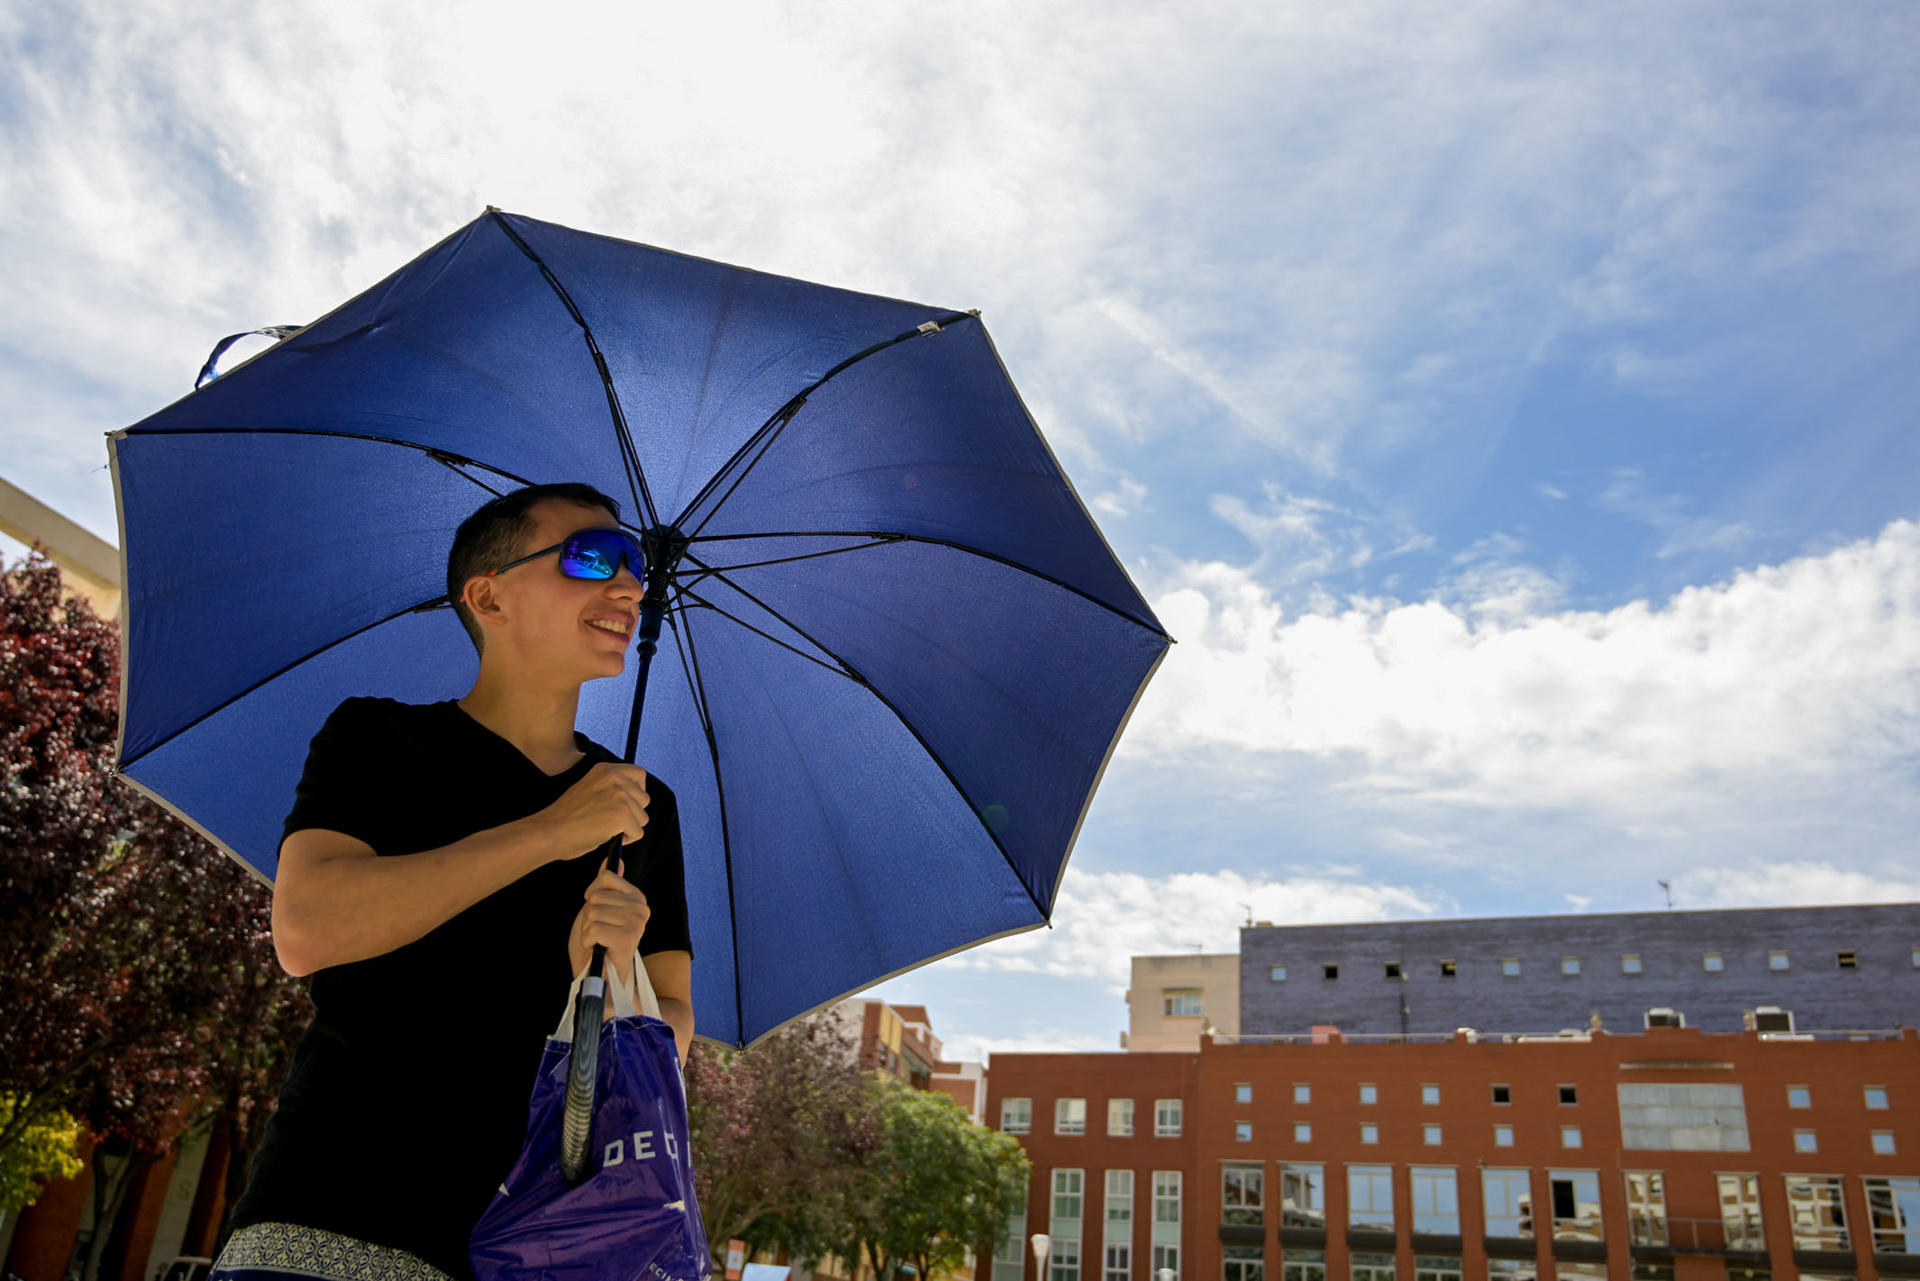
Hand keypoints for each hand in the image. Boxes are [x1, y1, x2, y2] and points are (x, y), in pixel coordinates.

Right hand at [535, 762, 649, 860]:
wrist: (548, 831)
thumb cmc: (565, 818)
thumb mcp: (590, 789)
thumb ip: (610, 788)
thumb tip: (634, 798)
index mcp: (605, 769)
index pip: (640, 774)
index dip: (637, 792)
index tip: (626, 805)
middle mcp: (614, 778)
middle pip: (644, 798)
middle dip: (633, 814)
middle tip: (612, 823)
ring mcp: (619, 795)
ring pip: (642, 817)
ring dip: (629, 827)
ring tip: (606, 830)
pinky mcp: (621, 815)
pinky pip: (638, 832)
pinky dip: (626, 840)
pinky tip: (607, 838)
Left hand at [568, 855, 650, 977]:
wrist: (600, 978)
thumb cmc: (598, 944)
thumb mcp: (599, 908)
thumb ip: (608, 885)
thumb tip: (615, 860)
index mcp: (637, 898)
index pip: (606, 877)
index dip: (592, 894)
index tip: (597, 911)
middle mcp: (642, 909)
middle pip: (596, 895)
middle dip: (588, 915)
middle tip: (597, 932)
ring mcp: (637, 923)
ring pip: (593, 912)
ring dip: (587, 929)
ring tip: (598, 941)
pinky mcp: (627, 938)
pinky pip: (593, 928)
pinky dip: (587, 940)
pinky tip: (596, 948)